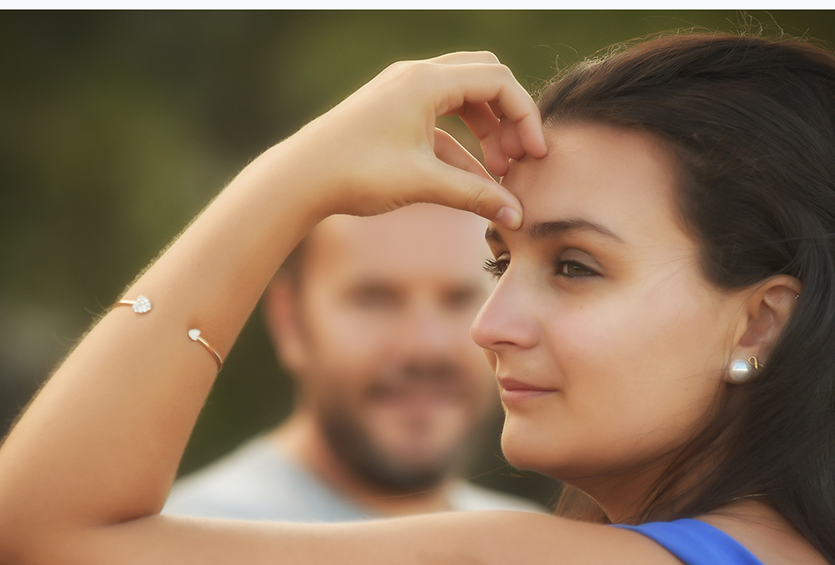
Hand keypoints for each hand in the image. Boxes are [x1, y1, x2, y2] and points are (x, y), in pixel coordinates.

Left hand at [284, 52, 547, 227]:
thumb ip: (475, 197)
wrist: (299, 178)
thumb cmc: (356, 174)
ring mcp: (403, 93)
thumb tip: (516, 217)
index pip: (498, 82)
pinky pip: (441, 121)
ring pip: (464, 100)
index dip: (525, 117)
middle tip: (520, 159)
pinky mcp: (393, 114)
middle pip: (485, 81)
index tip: (536, 155)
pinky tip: (474, 182)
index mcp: (426, 81)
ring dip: (486, 132)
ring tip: (498, 173)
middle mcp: (416, 77)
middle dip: (508, 119)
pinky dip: (461, 145)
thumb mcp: (423, 184)